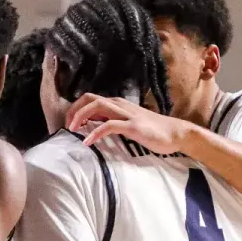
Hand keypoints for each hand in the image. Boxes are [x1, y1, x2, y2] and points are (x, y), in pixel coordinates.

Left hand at [66, 94, 192, 153]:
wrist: (175, 133)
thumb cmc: (151, 130)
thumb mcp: (127, 122)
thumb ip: (110, 120)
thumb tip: (91, 124)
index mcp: (117, 103)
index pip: (89, 98)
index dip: (75, 108)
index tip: (68, 123)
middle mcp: (120, 104)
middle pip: (89, 98)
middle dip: (73, 110)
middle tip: (66, 126)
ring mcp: (126, 114)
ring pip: (97, 106)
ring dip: (81, 116)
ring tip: (72, 130)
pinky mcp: (133, 126)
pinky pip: (109, 125)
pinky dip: (95, 133)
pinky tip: (87, 142)